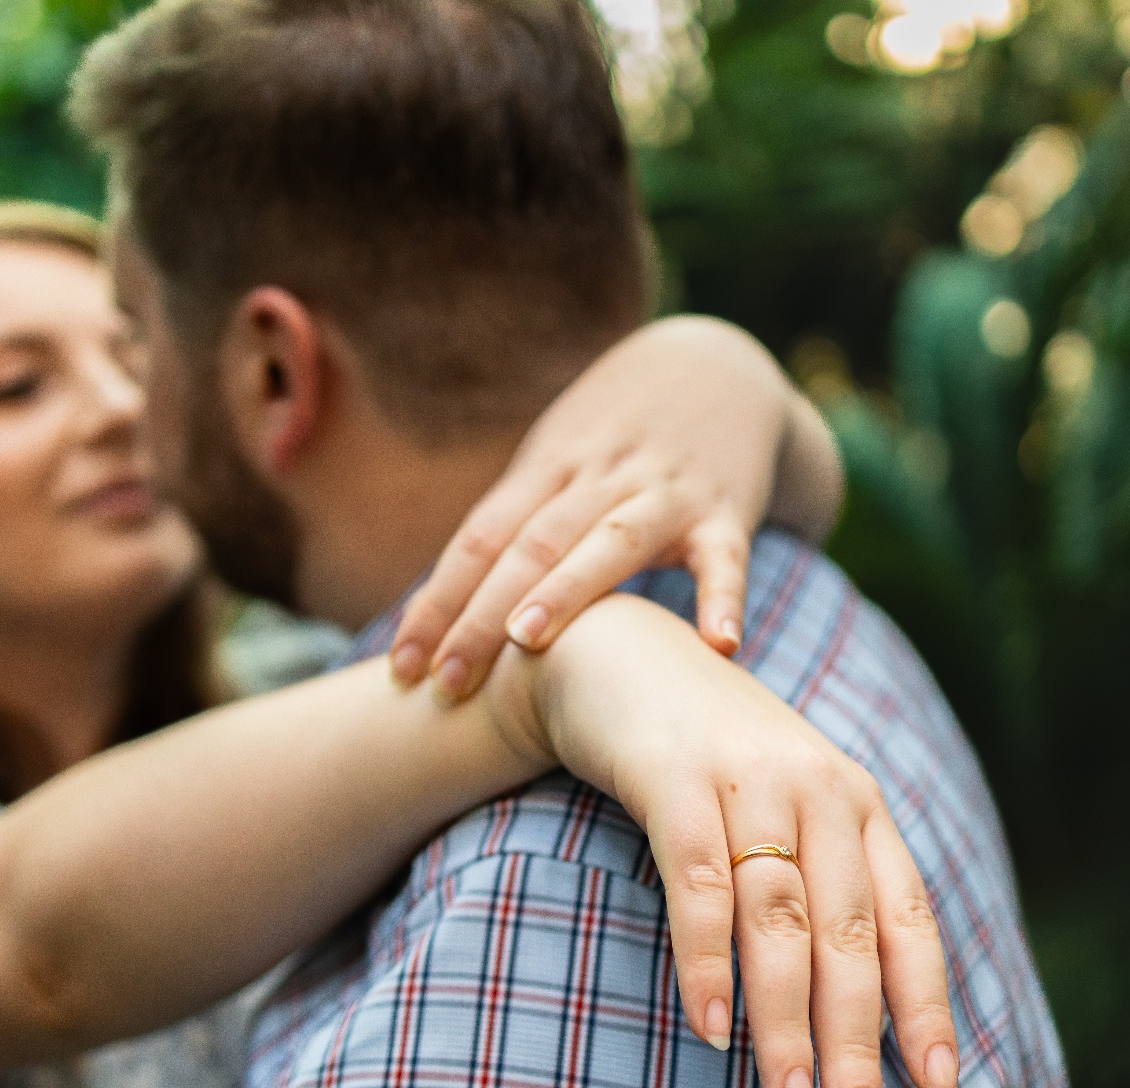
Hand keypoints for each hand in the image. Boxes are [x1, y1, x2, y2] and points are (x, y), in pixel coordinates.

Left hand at [392, 316, 803, 699]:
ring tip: (529, 641)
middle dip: (482, 617)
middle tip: (447, 682)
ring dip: (569, 589)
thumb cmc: (615, 434)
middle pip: (531, 546)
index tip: (403, 667)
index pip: (480, 539)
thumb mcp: (554, 462)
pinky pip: (724, 556)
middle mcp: (598, 476)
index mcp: (546, 469)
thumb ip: (508, 529)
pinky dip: (722, 596)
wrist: (719, 363)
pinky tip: (720, 643)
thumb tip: (434, 613)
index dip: (439, 602)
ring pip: (611, 540)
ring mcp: (663, 491)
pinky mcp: (726, 509)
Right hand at [494, 594, 959, 1087]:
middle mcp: (820, 788)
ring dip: (786, 1020)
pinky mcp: (675, 775)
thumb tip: (848, 1012)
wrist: (615, 653)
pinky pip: (699, 882)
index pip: (909, 920)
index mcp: (858, 805)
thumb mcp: (780, 808)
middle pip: (849, 934)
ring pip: (781, 918)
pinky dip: (708, 959)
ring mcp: (749, 777)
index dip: (927, 1008)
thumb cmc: (704, 756)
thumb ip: (817, 883)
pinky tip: (713, 1026)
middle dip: (857, 1039)